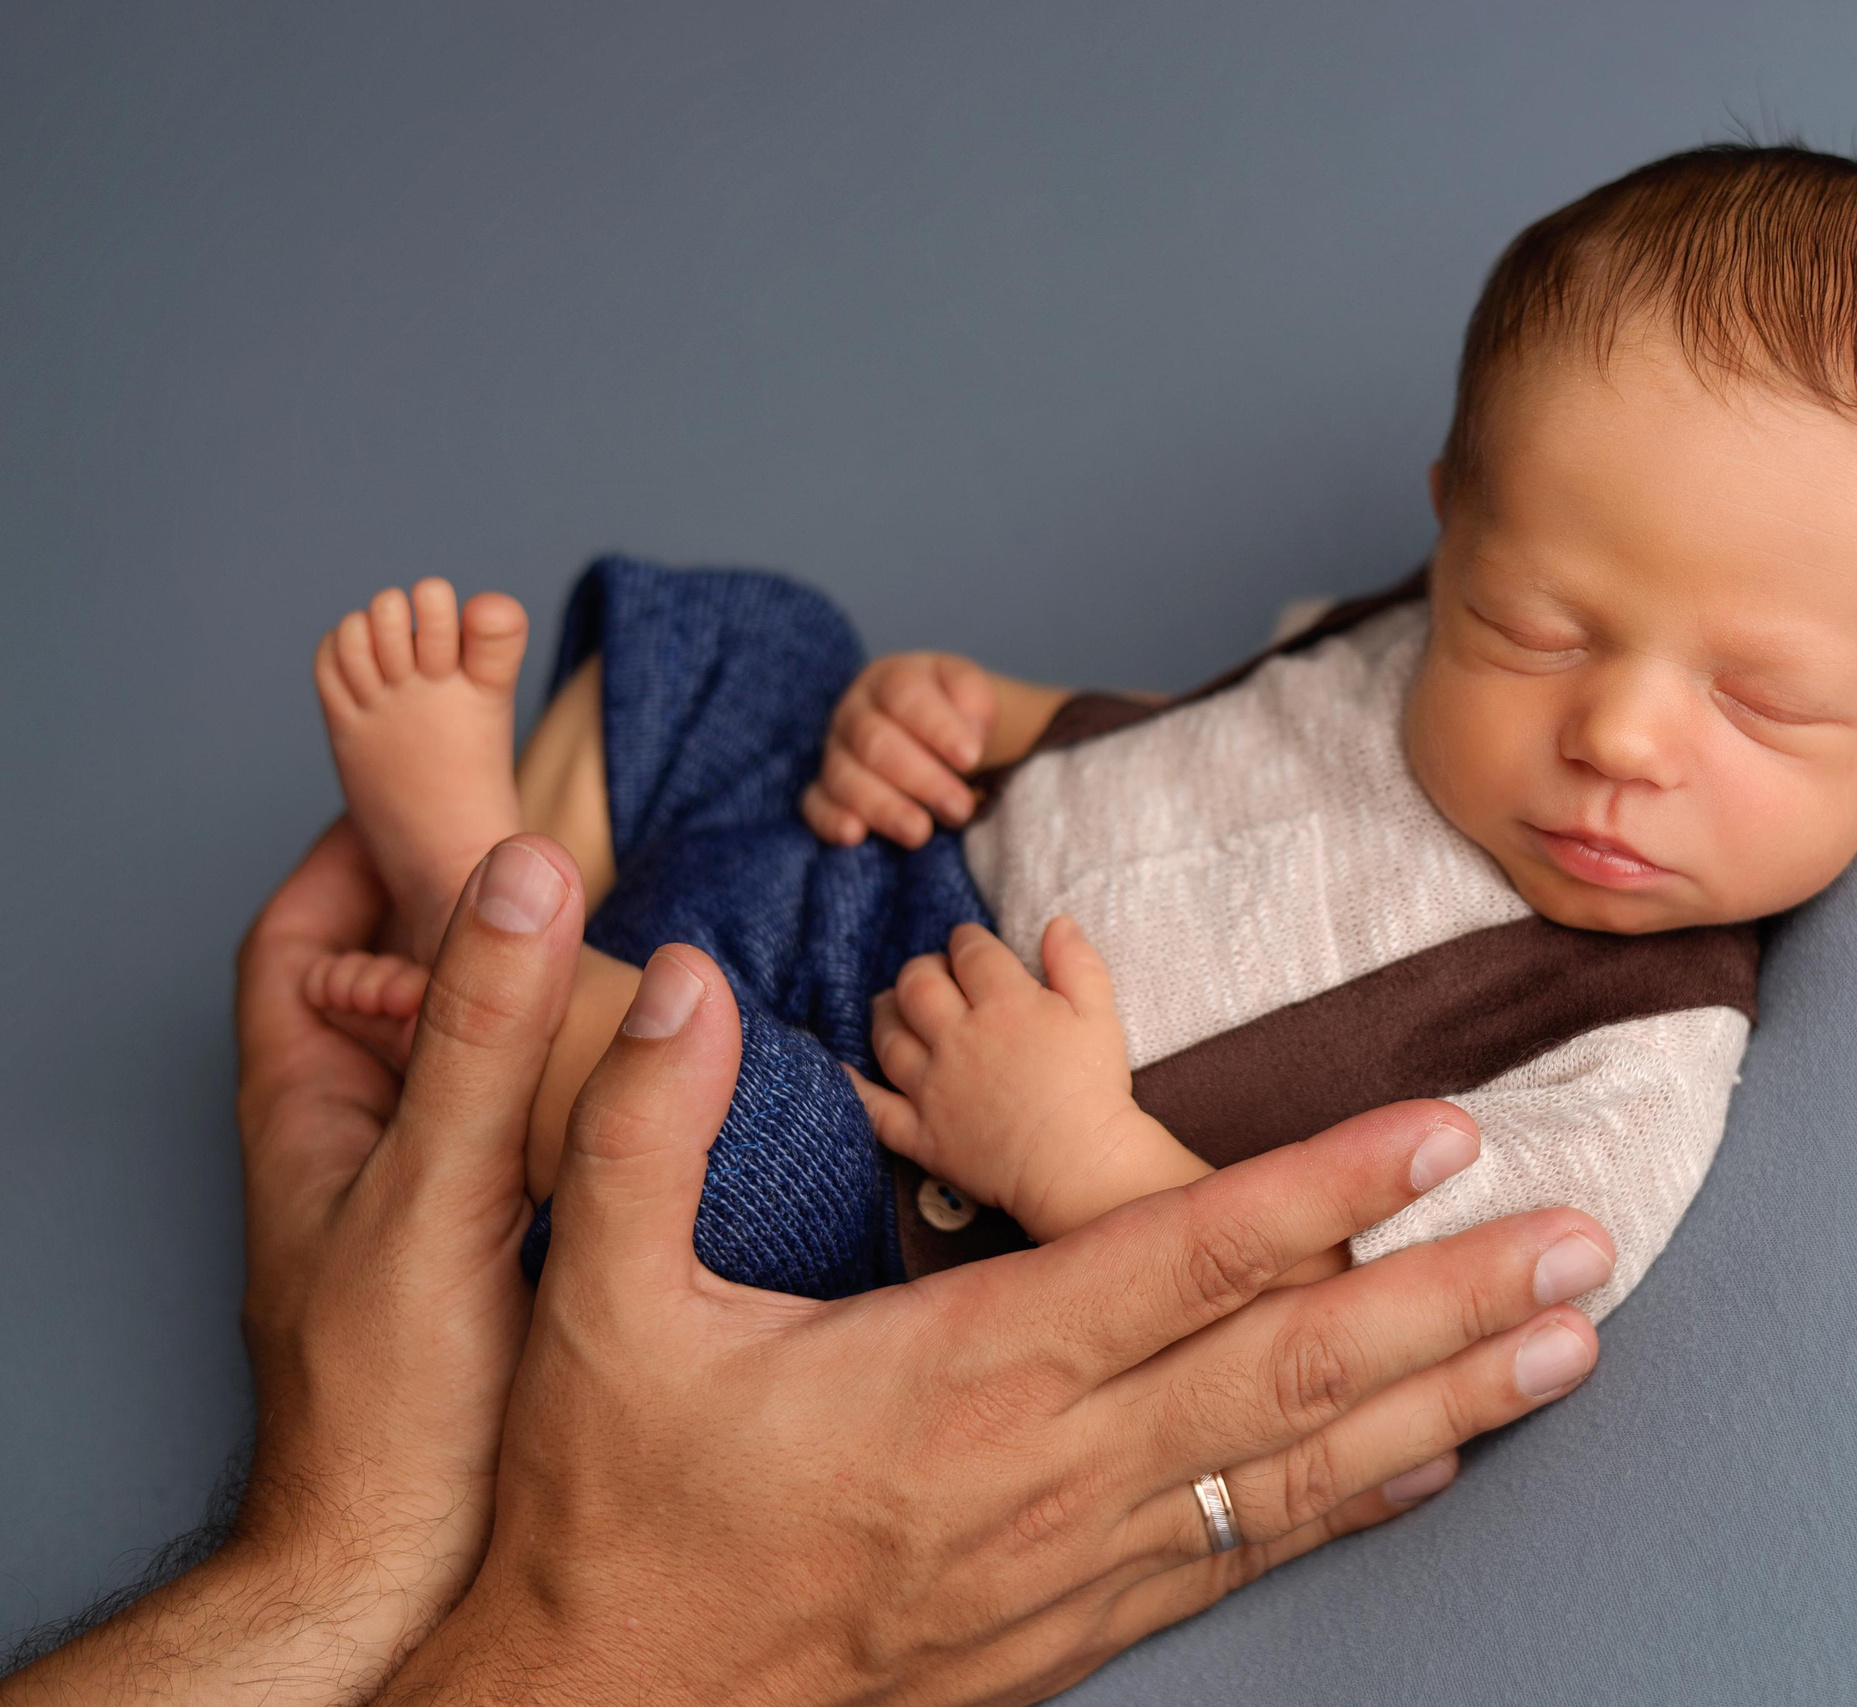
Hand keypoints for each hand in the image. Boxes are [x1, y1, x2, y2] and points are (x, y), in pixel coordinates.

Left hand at [1, 824, 586, 1705]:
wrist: (415, 1563)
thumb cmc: (389, 1408)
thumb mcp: (435, 1189)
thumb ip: (483, 1034)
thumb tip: (519, 872)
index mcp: (309, 1110)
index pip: (303, 938)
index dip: (358, 851)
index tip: (440, 783)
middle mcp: (364, 1142)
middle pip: (401, 981)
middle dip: (469, 909)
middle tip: (561, 846)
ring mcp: (431, 1196)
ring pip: (477, 1055)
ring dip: (539, 996)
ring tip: (624, 936)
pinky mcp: (501, 1244)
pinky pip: (539, 1127)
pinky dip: (587, 1082)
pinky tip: (657, 1071)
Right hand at [382, 946, 1617, 1705]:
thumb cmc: (603, 1509)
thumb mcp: (589, 1306)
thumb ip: (636, 1130)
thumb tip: (674, 976)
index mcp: (959, 1367)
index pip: (1179, 1258)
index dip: (1323, 1190)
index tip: (1445, 1132)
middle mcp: (1047, 1466)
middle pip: (1289, 1369)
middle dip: (1450, 1298)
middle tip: (1584, 1242)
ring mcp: (1072, 1559)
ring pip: (1299, 1470)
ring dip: (1448, 1401)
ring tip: (1569, 1348)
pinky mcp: (1069, 1626)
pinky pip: (1245, 1554)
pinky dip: (1357, 1504)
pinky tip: (1438, 1466)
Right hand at [802, 651, 999, 847]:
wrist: (943, 732)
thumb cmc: (958, 712)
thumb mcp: (975, 694)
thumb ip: (975, 704)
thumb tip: (968, 742)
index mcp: (891, 679)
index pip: (905, 696)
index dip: (937, 728)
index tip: (971, 757)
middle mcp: (855, 712)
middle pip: (874, 742)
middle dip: (920, 779)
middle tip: (960, 807)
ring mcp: (836, 751)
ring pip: (845, 777)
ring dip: (884, 808)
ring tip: (921, 832)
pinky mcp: (826, 789)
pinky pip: (816, 804)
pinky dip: (830, 820)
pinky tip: (854, 835)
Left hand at [866, 917, 1188, 1240]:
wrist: (1080, 1165)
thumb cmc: (1094, 1088)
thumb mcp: (1099, 1014)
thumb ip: (1076, 963)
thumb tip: (1057, 921)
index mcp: (1004, 1004)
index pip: (970, 952)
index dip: (966, 941)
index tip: (969, 944)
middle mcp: (959, 1038)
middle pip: (918, 985)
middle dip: (922, 969)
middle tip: (932, 974)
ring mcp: (934, 1087)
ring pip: (889, 1035)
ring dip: (886, 1012)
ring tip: (892, 1006)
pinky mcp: (923, 1133)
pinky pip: (874, 1107)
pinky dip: (854, 1086)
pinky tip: (841, 1068)